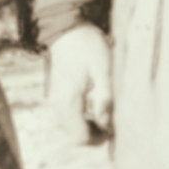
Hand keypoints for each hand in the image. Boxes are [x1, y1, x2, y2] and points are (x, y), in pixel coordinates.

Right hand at [47, 24, 113, 141]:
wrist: (67, 29)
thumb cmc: (87, 47)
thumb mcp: (103, 70)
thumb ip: (105, 98)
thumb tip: (107, 123)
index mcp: (68, 102)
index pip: (80, 137)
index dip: (99, 139)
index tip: (114, 129)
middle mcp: (57, 105)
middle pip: (75, 135)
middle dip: (95, 133)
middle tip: (112, 121)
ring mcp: (54, 100)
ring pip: (72, 126)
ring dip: (89, 125)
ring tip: (105, 111)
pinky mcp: (56, 94)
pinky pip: (69, 115)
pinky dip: (83, 116)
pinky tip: (94, 103)